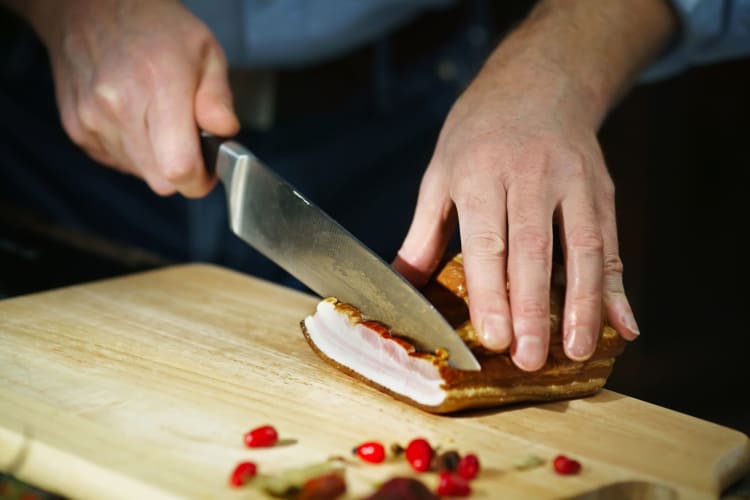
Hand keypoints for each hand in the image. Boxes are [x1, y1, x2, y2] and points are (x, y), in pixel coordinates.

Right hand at [28, 0, 239, 196]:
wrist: (90, 8)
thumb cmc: (155, 27)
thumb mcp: (206, 51)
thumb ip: (218, 98)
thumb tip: (225, 131)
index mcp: (158, 87)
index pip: (179, 168)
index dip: (200, 180)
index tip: (208, 169)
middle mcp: (119, 107)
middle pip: (160, 181)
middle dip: (182, 171)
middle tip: (189, 142)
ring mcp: (93, 120)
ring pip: (139, 173)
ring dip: (156, 159)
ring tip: (158, 119)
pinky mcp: (77, 128)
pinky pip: (116, 162)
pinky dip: (132, 151)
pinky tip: (135, 119)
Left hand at [395, 0, 674, 370]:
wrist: (538, 83)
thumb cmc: (478, 136)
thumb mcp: (440, 174)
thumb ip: (423, 233)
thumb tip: (400, 285)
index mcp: (480, 174)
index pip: (487, 240)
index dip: (491, 291)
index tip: (494, 336)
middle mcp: (529, 177)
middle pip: (534, 249)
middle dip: (533, 308)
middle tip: (531, 359)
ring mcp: (572, 183)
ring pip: (584, 247)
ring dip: (584, 304)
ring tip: (577, 351)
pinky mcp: (601, 192)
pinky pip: (611, 243)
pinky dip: (618, 287)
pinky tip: (624, 324)